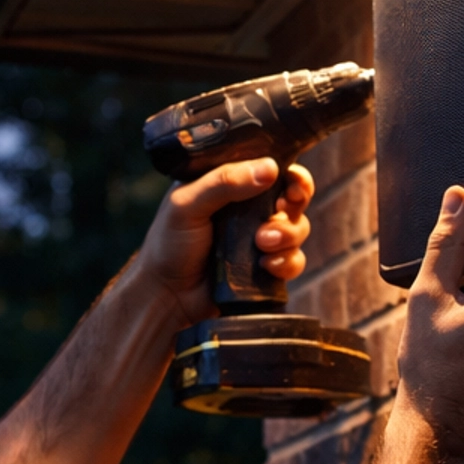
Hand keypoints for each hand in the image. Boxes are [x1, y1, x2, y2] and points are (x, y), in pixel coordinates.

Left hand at [139, 158, 313, 325]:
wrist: (166, 295)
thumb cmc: (168, 244)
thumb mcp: (187, 204)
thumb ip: (224, 182)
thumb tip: (271, 169)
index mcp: (231, 184)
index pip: (271, 168)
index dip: (291, 174)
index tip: (292, 184)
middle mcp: (249, 209)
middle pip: (293, 198)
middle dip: (295, 204)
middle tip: (281, 210)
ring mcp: (260, 239)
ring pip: (297, 229)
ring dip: (288, 235)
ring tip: (262, 243)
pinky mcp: (265, 268)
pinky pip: (294, 261)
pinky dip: (287, 263)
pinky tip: (266, 266)